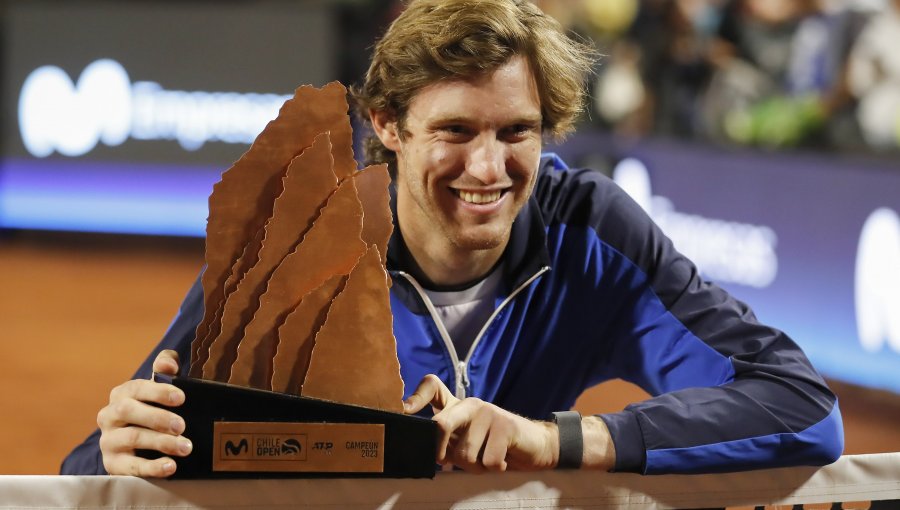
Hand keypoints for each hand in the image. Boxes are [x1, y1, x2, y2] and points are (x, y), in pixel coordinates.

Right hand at [96, 350, 191, 476]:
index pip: (136, 388)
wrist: (136, 447)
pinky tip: (171, 466)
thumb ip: (165, 366)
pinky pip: (130, 466)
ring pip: (132, 438)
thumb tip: (168, 365)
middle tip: (182, 425)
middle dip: (158, 418)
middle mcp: (109, 415)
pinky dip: (152, 467)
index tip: (181, 398)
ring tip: (186, 447)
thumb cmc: (154, 409)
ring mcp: (108, 441)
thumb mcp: (160, 387)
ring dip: (161, 442)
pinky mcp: (113, 464)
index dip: (158, 392)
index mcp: (121, 394)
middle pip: (128, 411)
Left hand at [403, 374, 557, 471]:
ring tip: (487, 460)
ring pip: (464, 453)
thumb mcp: (467, 443)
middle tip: (449, 462)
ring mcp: (489, 412)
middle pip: (440, 424)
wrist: (534, 446)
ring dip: (475, 467)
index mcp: (457, 406)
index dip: (416, 396)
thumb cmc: (494, 447)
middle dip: (441, 452)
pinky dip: (494, 469)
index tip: (404, 410)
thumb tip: (428, 454)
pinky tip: (503, 461)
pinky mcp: (506, 425)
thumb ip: (447, 444)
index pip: (432, 387)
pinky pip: (488, 460)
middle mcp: (470, 405)